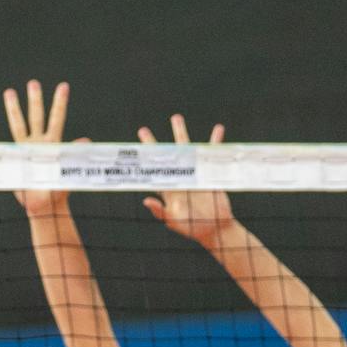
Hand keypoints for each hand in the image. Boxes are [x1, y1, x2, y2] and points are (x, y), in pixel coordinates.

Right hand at [0, 79, 80, 215]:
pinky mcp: (13, 159)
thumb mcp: (67, 173)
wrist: (44, 206)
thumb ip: (73, 155)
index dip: (60, 103)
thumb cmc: (58, 191)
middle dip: (35, 100)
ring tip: (9, 92)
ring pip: (18, 125)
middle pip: (36, 117)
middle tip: (33, 83)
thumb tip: (86, 140)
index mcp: (53, 146)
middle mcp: (38, 143)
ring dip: (13, 110)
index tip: (63, 86)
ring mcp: (25, 149)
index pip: (57, 120)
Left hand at [136, 114, 235, 245]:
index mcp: (167, 189)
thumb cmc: (191, 228)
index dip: (141, 162)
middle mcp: (178, 177)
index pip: (151, 172)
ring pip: (186, 149)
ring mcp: (193, 173)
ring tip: (176, 118)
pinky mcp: (209, 173)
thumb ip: (160, 211)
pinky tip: (217, 130)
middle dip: (154, 143)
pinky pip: (212, 154)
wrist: (214, 229)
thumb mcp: (174, 221)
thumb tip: (145, 201)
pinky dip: (215, 142)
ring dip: (181, 133)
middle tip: (142, 130)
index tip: (128, 153)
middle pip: (164, 156)